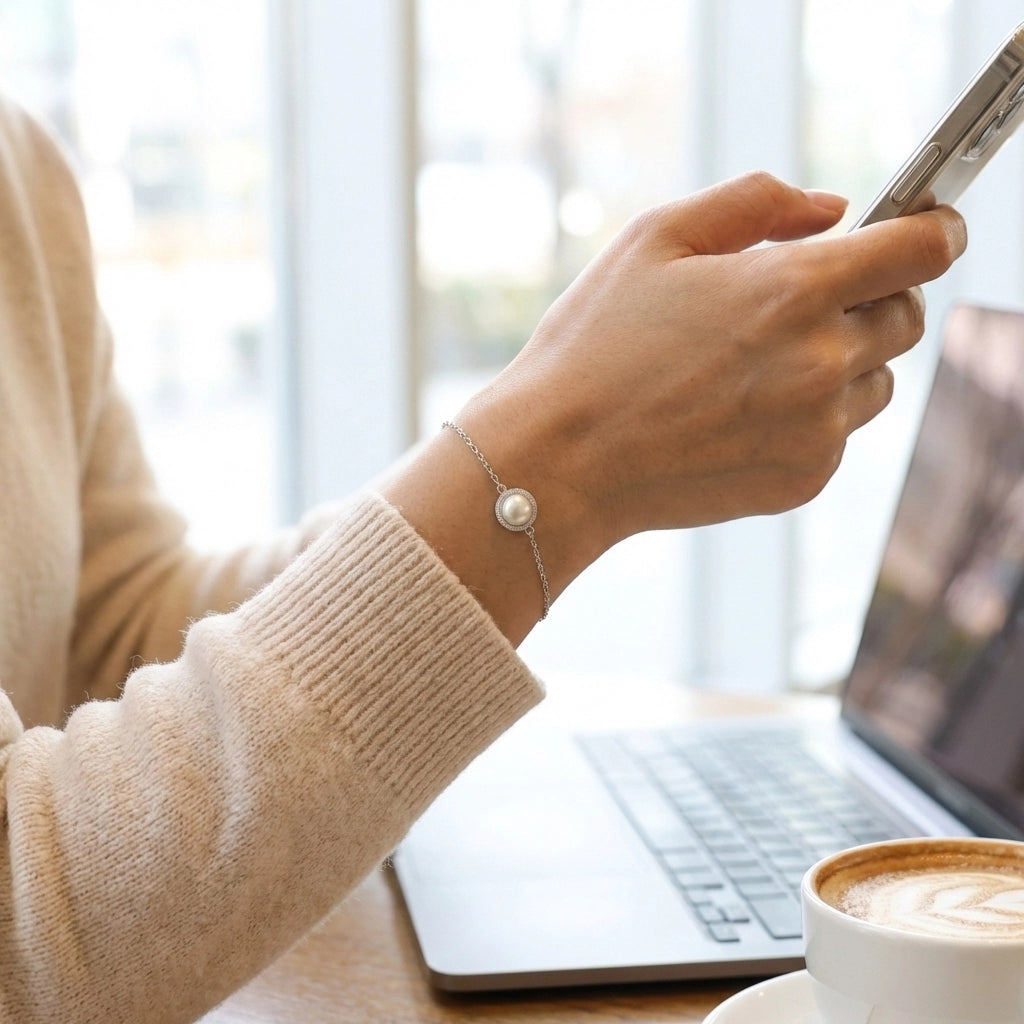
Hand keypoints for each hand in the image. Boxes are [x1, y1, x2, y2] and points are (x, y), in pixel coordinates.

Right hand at [386, 172, 966, 640]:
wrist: (560, 460)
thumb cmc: (594, 345)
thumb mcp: (655, 237)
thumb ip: (756, 201)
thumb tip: (831, 209)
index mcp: (794, 289)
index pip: (924, 249)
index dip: (931, 231)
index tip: (920, 231)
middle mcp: (822, 362)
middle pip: (907, 315)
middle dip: (873, 297)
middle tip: (805, 301)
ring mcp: (818, 429)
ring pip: (878, 380)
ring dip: (843, 361)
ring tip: (758, 366)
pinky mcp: (804, 479)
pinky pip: (840, 434)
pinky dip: (810, 417)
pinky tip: (740, 414)